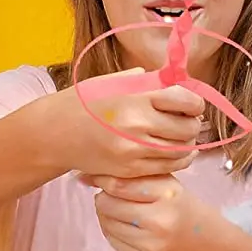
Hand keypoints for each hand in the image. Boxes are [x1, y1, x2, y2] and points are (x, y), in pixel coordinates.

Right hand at [59, 73, 203, 177]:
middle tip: (189, 121)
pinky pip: (167, 167)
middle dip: (193, 124)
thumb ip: (147, 81)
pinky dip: (179, 160)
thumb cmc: (86, 101)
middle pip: (187, 127)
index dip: (196, 103)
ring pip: (181, 150)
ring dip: (188, 144)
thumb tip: (179, 82)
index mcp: (136, 94)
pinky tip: (177, 153)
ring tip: (185, 138)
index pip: (185, 99)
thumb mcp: (114, 81)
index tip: (193, 105)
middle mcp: (137, 122)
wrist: (56, 132)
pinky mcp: (129, 169)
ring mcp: (133, 149)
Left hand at [85, 173, 213, 250]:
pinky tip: (125, 225)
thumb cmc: (177, 203)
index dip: (103, 179)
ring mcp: (150, 245)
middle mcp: (159, 222)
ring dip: (106, 214)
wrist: (201, 239)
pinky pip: (111, 240)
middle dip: (105, 198)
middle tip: (113, 195)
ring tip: (120, 210)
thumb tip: (83, 175)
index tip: (98, 176)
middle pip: (107, 205)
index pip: (119, 185)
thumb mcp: (163, 181)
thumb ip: (129, 175)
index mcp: (167, 195)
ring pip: (106, 224)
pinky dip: (112, 230)